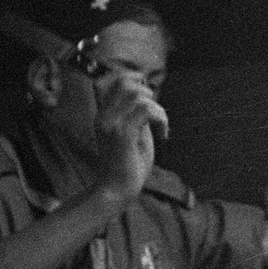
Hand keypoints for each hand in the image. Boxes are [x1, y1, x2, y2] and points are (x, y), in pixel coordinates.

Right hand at [92, 74, 169, 206]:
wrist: (117, 189)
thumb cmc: (128, 163)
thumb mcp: (133, 131)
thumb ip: (135, 113)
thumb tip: (147, 92)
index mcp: (103, 114)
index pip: (113, 81)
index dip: (134, 79)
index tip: (149, 97)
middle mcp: (103, 116)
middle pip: (125, 83)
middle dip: (148, 93)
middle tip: (155, 114)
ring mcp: (111, 124)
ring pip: (138, 96)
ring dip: (158, 109)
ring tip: (161, 126)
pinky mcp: (122, 134)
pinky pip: (146, 111)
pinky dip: (161, 119)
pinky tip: (163, 135)